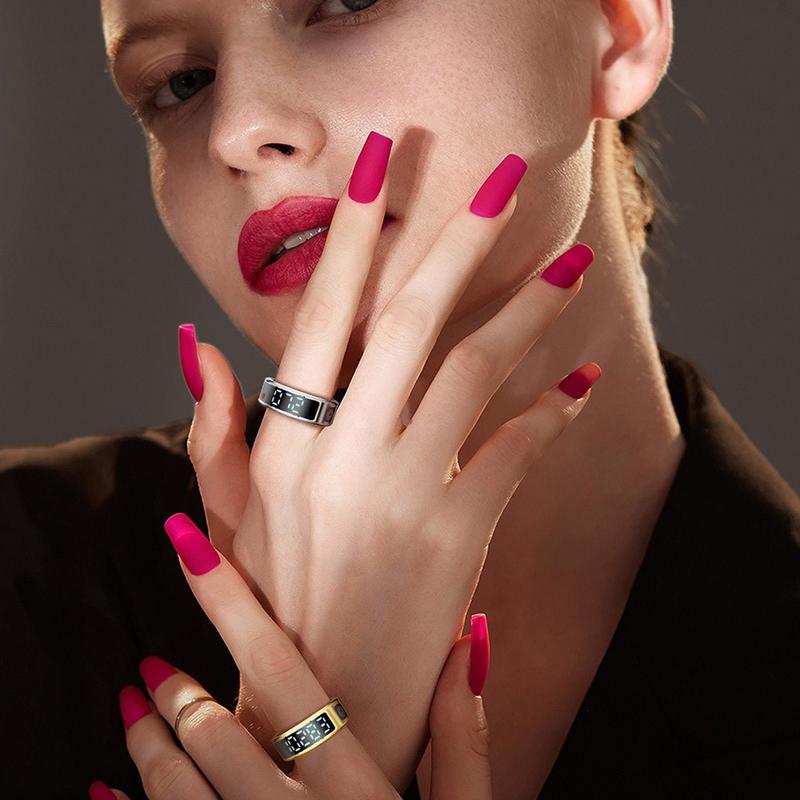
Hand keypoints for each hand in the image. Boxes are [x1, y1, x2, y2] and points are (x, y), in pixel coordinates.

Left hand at [92, 513, 492, 799]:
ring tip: (133, 705)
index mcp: (358, 787)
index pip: (283, 670)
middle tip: (152, 665)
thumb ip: (465, 734)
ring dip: (144, 740)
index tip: (188, 542)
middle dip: (174, 687)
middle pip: (214, 731)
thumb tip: (469, 636)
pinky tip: (109, 787)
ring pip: (174, 790)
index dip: (230, 599)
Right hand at [180, 130, 597, 788]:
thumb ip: (211, 428)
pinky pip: (514, 451)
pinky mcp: (457, 533)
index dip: (354, 229)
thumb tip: (196, 344)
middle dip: (460, 234)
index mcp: (284, 440)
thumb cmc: (268, 599)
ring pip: (475, 370)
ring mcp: (404, 491)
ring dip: (528, 308)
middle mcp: (343, 452)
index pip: (321, 310)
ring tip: (570, 258)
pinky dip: (552, 410)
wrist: (326, 697)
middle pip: (411, 318)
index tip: (383, 158)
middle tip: (504, 173)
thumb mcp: (223, 513)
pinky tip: (582, 376)